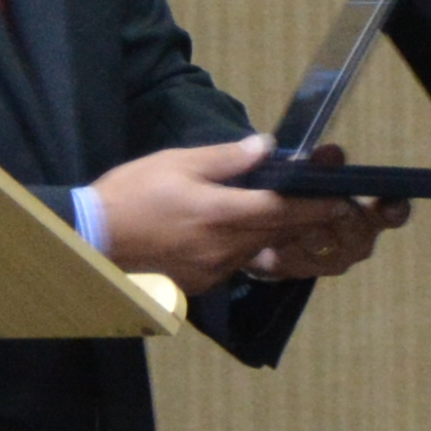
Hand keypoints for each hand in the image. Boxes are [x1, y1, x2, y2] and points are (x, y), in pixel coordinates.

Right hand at [98, 140, 405, 285]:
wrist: (91, 238)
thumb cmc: (131, 193)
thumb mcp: (176, 163)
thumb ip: (226, 159)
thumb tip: (266, 147)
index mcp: (219, 214)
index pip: (282, 210)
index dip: (314, 205)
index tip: (339, 198)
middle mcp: (222, 248)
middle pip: (277, 233)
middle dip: (304, 219)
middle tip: (327, 205)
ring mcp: (213, 271)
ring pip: (259, 249)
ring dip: (274, 233)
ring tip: (284, 213)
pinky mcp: (202, 284)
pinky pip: (236, 263)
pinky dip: (245, 246)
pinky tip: (238, 232)